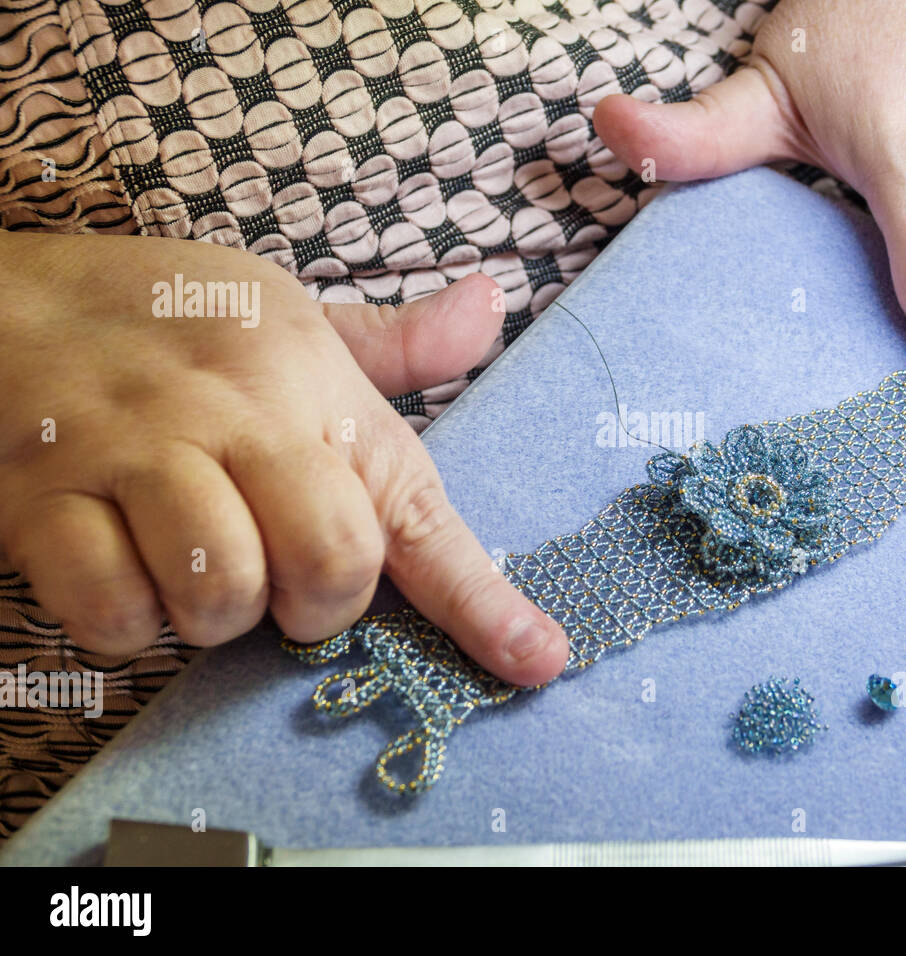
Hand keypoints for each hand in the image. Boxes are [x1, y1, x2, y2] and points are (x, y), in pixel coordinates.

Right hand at [0, 233, 568, 683]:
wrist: (7, 300)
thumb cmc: (165, 318)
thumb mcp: (288, 312)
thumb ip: (392, 343)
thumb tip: (489, 308)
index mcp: (310, 386)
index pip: (415, 510)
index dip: (484, 601)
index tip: (539, 660)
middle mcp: (234, 421)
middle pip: (330, 569)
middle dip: (318, 604)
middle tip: (282, 572)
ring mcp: (135, 461)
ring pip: (223, 598)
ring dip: (217, 610)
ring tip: (195, 557)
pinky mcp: (43, 504)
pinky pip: (114, 612)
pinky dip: (128, 618)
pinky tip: (124, 567)